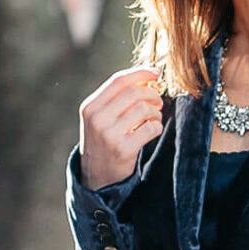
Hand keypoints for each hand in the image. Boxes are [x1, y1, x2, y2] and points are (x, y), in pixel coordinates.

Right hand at [80, 65, 164, 189]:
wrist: (96, 176)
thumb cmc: (102, 140)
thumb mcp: (99, 117)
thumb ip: (117, 98)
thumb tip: (147, 77)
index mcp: (90, 107)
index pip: (118, 81)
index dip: (140, 73)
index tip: (155, 72)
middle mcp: (97, 119)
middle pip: (134, 92)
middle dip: (152, 94)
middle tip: (158, 101)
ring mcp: (109, 135)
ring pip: (144, 109)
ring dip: (155, 112)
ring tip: (154, 118)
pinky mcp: (124, 150)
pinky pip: (150, 128)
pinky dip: (157, 126)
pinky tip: (153, 129)